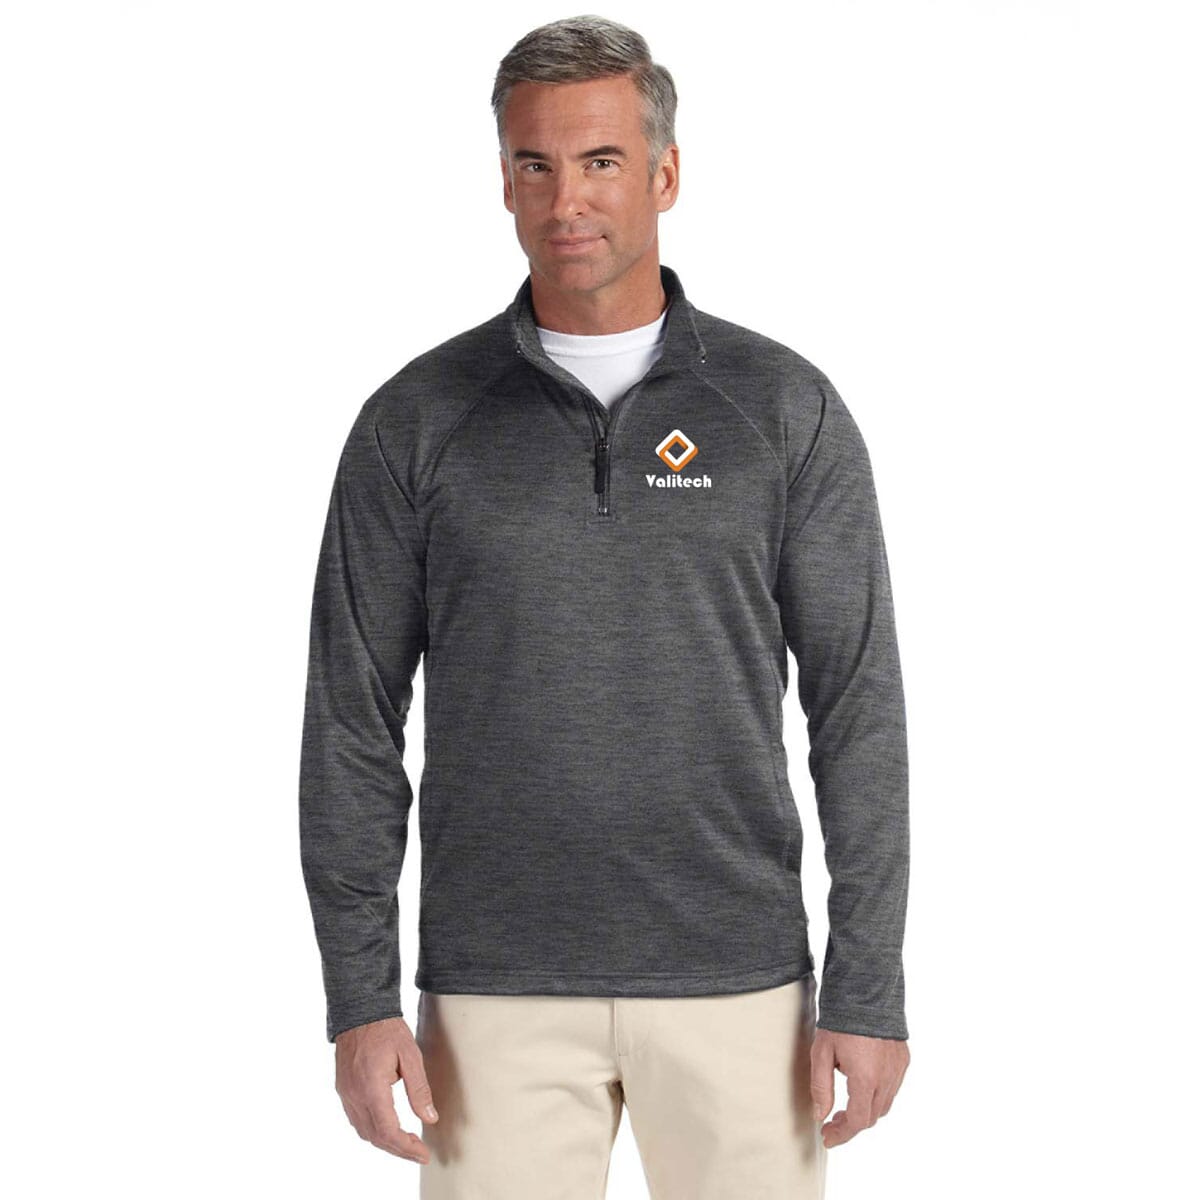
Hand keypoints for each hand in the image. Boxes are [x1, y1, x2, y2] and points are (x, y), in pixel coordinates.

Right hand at [334, 1016, 438, 1163]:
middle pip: (376, 1137)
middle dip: (399, 1150)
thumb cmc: (387, 1030)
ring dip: (386, 1143)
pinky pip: (357, 1120)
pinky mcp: (343, 1091)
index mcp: (372, 1087)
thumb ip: (419, 1089)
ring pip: (364, 1132)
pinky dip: (374, 1131)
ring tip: (408, 1143)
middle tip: (419, 1152)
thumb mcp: (410, 1054)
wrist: (360, 1012)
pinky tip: (389, 1128)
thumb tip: (430, 1118)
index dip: (406, 1147)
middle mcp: (355, 1095)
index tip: (424, 1154)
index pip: (387, 1131)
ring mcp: (346, 1094)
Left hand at [810, 1027, 908, 1147]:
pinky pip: (892, 1087)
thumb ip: (821, 1087)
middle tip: (831, 1122)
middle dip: (851, 1124)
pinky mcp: (903, 1059)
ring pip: (884, 1104)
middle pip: (871, 1117)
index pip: (857, 1121)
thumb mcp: (822, 1053)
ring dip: (865, 1111)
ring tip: (844, 1107)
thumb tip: (820, 1115)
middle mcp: (887, 1078)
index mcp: (866, 1078)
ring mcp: (898, 1069)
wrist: (866, 990)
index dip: (842, 1134)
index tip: (827, 1138)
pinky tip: (862, 1086)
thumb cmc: (841, 1019)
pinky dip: (878, 1095)